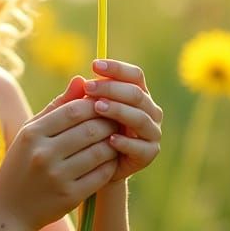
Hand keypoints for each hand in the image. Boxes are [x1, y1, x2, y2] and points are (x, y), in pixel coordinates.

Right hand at [0, 75, 120, 230]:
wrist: (8, 210)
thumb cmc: (21, 165)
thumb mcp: (31, 133)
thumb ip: (57, 106)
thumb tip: (82, 80)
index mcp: (32, 134)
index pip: (74, 110)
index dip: (95, 105)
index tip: (104, 105)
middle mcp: (44, 154)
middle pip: (91, 129)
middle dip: (109, 123)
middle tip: (116, 121)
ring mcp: (57, 176)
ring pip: (100, 151)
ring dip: (113, 144)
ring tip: (114, 140)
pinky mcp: (70, 195)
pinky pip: (101, 174)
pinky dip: (110, 165)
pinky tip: (108, 160)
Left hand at [83, 59, 162, 183]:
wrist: (94, 165)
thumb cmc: (88, 131)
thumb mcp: (82, 112)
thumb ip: (81, 97)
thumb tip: (77, 79)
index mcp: (137, 94)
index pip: (134, 75)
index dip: (116, 68)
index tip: (94, 65)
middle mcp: (149, 111)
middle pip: (137, 94)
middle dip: (111, 89)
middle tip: (88, 88)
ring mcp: (152, 132)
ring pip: (140, 117)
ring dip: (119, 111)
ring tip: (97, 108)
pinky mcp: (149, 154)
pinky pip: (140, 146)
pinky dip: (126, 142)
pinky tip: (110, 139)